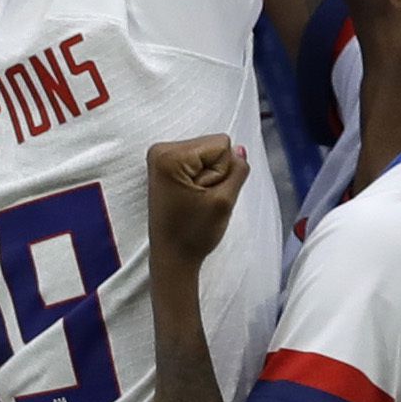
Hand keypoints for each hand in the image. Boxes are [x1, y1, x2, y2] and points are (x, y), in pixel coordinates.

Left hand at [145, 135, 246, 266]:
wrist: (173, 257)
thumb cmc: (192, 234)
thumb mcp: (224, 202)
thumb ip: (237, 171)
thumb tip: (239, 149)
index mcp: (170, 155)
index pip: (222, 145)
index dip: (223, 172)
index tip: (206, 195)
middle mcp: (161, 150)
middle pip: (213, 146)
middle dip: (215, 173)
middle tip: (201, 200)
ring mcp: (161, 157)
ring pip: (208, 154)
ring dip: (209, 177)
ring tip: (195, 200)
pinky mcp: (165, 166)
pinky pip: (198, 161)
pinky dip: (200, 179)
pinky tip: (190, 197)